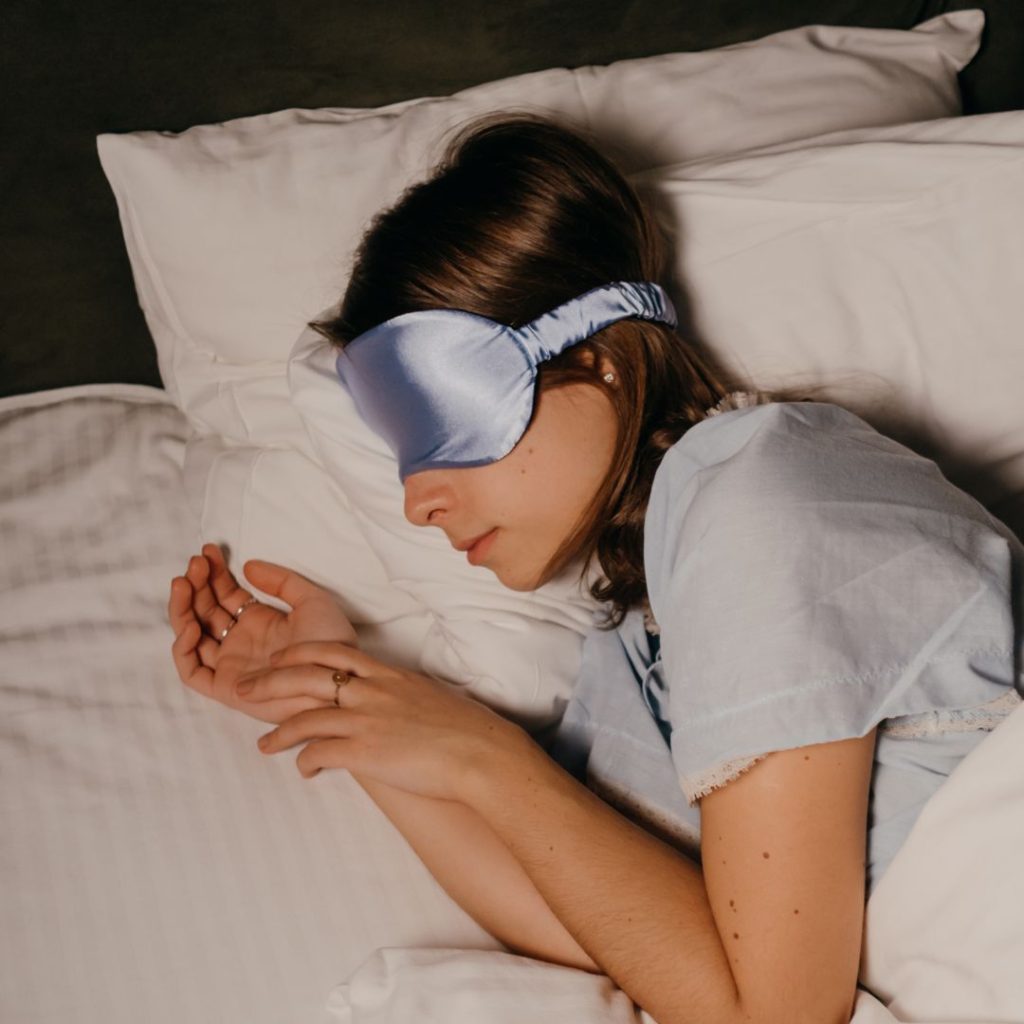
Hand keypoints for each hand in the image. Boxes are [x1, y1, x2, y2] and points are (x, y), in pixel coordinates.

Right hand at [168, 543, 358, 724]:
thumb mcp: (312, 600)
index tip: (208, 551)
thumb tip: (249, 565)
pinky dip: (184, 649)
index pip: (226, 595)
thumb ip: (282, 581)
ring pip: (192, 636)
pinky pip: (192, 672)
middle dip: (197, 584)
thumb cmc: (331, 643)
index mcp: (260, 621)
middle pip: (205, 611)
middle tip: (195, 562)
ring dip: (182, 609)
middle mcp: (241, 641)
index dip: (214, 574)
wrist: (335, 679)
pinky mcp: (225, 688)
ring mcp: (231, 664)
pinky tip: (193, 625)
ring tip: (184, 583)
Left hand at [241, 641, 535, 802]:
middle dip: (268, 681)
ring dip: (278, 732)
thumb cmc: (465, 728)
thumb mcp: (429, 696)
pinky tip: (304, 770)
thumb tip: (392, 699)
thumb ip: (402, 693)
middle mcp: (371, 691)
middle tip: (244, 689)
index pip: (331, 650)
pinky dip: (305, 762)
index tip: (277, 658)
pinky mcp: (365, 752)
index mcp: (386, 674)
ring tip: (263, 746)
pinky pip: (320, 753)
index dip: (297, 652)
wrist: (480, 753)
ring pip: (305, 717)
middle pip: (305, 675)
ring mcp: (366, 720)